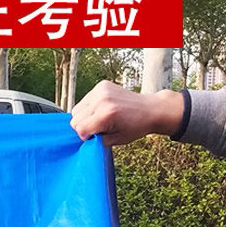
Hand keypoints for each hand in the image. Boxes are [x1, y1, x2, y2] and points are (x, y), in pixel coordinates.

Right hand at [70, 81, 184, 145]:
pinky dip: (89, 107)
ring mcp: (101, 90)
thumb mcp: (115, 140)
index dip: (86, 136)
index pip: (80, 129)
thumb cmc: (136, 126)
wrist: (150, 109)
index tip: (97, 136)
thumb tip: (82, 139)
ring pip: (76, 110)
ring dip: (85, 117)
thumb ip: (96, 141)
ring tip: (101, 118)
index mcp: (106, 114)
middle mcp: (101, 100)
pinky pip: (84, 101)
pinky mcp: (101, 85)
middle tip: (100, 127)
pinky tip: (102, 109)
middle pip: (75, 119)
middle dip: (85, 126)